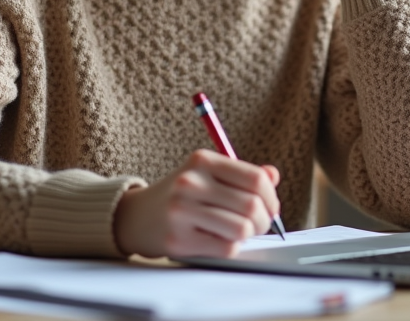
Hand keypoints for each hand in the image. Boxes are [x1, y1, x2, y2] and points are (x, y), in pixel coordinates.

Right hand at [113, 150, 280, 258]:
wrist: (136, 216)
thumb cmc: (180, 195)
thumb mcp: (207, 174)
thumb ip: (241, 174)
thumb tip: (273, 176)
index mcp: (202, 161)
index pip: (255, 179)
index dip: (271, 197)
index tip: (270, 206)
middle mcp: (191, 183)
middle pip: (252, 206)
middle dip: (264, 221)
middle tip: (258, 225)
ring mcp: (182, 212)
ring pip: (242, 229)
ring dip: (249, 236)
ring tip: (241, 233)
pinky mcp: (178, 239)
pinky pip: (225, 248)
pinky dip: (231, 247)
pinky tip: (220, 240)